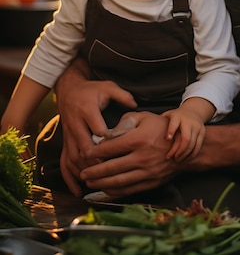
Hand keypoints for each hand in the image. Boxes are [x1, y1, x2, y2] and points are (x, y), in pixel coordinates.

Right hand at [55, 59, 136, 195]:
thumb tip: (136, 103)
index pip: (97, 128)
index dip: (108, 141)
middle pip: (85, 147)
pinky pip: (64, 163)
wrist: (69, 90)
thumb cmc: (92, 90)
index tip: (120, 150)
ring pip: (74, 158)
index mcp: (87, 110)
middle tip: (112, 172)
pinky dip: (70, 178)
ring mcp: (68, 135)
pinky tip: (78, 191)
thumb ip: (122, 95)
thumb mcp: (108, 87)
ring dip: (85, 171)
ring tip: (97, 184)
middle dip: (97, 161)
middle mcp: (75, 124)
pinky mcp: (66, 142)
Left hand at [80, 112, 177, 197]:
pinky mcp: (150, 183)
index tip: (85, 154)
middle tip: (82, 173)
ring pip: (119, 182)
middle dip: (94, 172)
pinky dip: (115, 192)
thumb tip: (108, 133)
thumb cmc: (161, 128)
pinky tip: (105, 190)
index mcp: (138, 139)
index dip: (95, 152)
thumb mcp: (144, 117)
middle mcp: (142, 158)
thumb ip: (124, 121)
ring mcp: (146, 172)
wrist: (184, 147)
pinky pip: (129, 190)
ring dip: (101, 184)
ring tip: (89, 183)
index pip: (111, 148)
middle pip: (112, 168)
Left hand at [163, 108, 205, 160]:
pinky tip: (185, 159)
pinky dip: (191, 154)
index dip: (171, 130)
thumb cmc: (176, 116)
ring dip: (184, 154)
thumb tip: (143, 128)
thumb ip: (159, 122)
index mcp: (178, 116)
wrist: (193, 112)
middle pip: (186, 138)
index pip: (174, 123)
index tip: (167, 138)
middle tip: (170, 157)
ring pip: (192, 144)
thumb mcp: (167, 115)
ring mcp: (197, 127)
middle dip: (178, 150)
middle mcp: (188, 121)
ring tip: (177, 160)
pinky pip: (198, 146)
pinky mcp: (202, 133)